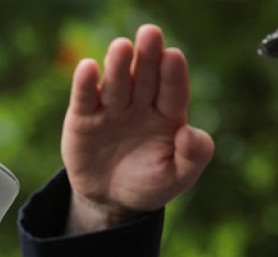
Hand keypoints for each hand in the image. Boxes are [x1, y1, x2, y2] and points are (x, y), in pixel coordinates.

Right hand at [63, 23, 214, 233]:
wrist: (112, 201)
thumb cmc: (150, 184)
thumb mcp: (178, 177)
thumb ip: (194, 156)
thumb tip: (189, 132)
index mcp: (169, 114)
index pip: (173, 90)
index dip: (173, 74)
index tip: (173, 56)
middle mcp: (141, 104)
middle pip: (146, 77)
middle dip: (148, 56)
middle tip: (150, 33)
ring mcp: (111, 109)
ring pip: (116, 83)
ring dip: (118, 65)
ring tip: (121, 47)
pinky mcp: (83, 119)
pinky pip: (85, 98)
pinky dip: (85, 84)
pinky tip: (88, 68)